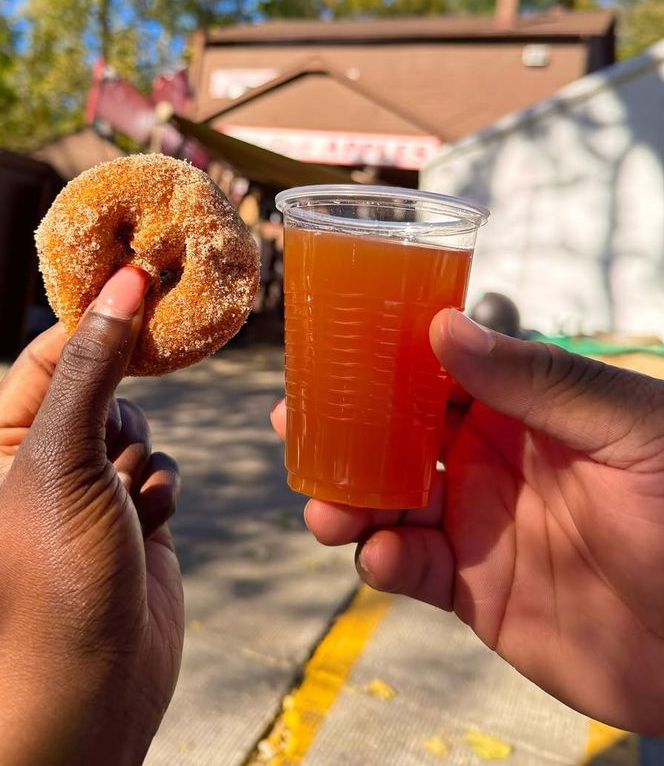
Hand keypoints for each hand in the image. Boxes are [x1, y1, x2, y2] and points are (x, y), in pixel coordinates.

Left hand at [0, 266, 183, 765]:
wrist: (90, 689)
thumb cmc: (53, 575)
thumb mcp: (63, 457)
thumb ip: (96, 367)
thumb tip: (125, 284)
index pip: (49, 353)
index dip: (96, 319)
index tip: (144, 278)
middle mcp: (40, 463)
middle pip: (104, 387)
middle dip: (121, 418)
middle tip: (111, 453)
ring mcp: (90, 492)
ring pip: (142, 429)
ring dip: (142, 464)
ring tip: (120, 515)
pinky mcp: (135, 518)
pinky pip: (164, 469)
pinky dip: (161, 494)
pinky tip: (143, 534)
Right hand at [272, 309, 663, 734]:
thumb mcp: (627, 426)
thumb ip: (537, 380)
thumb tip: (443, 326)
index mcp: (522, 408)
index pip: (435, 372)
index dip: (378, 360)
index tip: (325, 350)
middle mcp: (490, 460)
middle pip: (395, 434)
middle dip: (341, 430)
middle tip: (291, 425)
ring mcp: (479, 525)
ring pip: (389, 502)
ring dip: (347, 500)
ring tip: (325, 510)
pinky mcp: (477, 591)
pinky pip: (414, 570)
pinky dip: (384, 562)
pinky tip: (382, 557)